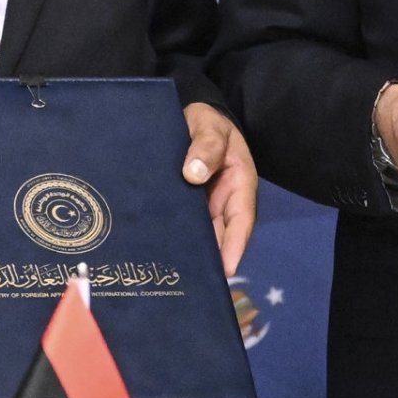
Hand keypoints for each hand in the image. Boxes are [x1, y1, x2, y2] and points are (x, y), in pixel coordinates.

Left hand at [182, 103, 258, 274]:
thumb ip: (206, 146)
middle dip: (209, 259)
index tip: (225, 270)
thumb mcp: (211, 128)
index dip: (234, 247)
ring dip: (189, 251)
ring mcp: (203, 205)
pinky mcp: (184, 205)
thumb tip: (194, 173)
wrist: (190, 114)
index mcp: (240, 185)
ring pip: (199, 234)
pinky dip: (172, 237)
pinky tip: (157, 251)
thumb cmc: (208, 122)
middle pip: (219, 236)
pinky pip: (181, 224)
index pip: (240, 221)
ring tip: (173, 274)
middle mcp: (223, 201)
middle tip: (193, 283)